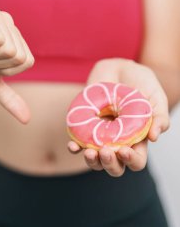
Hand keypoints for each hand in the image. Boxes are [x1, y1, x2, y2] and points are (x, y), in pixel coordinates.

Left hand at [68, 58, 169, 176]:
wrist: (120, 67)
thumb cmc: (141, 83)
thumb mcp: (156, 97)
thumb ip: (160, 117)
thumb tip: (154, 137)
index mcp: (137, 140)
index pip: (135, 161)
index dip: (131, 160)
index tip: (124, 150)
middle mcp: (118, 141)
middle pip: (114, 166)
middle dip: (110, 164)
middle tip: (106, 152)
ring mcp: (100, 134)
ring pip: (95, 159)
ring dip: (92, 161)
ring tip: (90, 152)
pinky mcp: (85, 125)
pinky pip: (78, 142)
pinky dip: (75, 147)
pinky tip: (73, 145)